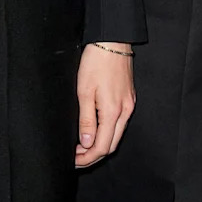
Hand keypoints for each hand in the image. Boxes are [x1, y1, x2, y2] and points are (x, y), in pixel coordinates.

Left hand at [75, 43, 135, 168]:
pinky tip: (95, 129)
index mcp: (113, 112)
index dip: (87, 158)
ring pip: (116, 135)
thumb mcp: (84, 92)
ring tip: (82, 145)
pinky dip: (107, 132)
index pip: (102, 147)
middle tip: (76, 157)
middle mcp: (125, 111)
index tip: (73, 160)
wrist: (112, 40)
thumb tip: (87, 144)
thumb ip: (86, 120)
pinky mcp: (129, 98)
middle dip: (93, 156)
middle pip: (111, 145)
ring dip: (100, 144)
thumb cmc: (96, 62)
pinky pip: (119, 123)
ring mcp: (129, 105)